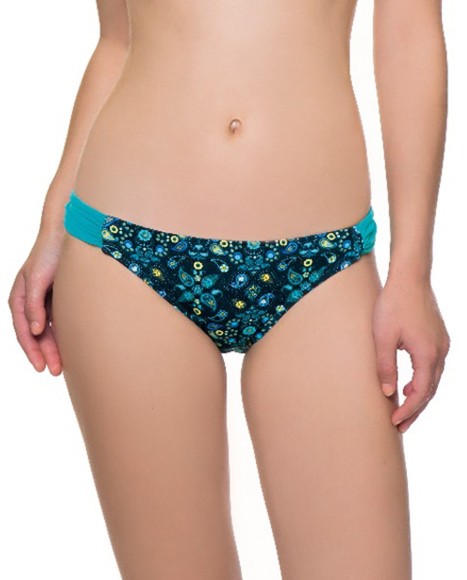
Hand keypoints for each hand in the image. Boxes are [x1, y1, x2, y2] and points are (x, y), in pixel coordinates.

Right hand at [8, 229, 63, 375]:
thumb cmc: (50, 253)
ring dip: (53, 348)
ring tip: (62, 366)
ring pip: (47, 331)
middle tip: (55, 371)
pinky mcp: (57, 298)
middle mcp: (29, 301)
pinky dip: (61, 335)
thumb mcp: (38, 278)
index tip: (41, 366)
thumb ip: (34, 304)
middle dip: (45, 353)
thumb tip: (36, 330)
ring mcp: (43, 301)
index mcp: (19, 297)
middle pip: (36, 334)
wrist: (68, 234)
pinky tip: (70, 346)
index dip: (31, 350)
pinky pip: (58, 322)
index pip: (24, 330)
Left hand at [372, 277, 449, 433]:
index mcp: (427, 355)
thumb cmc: (393, 305)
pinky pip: (433, 367)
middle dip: (415, 410)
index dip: (408, 411)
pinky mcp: (438, 337)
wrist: (410, 278)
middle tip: (400, 426)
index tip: (394, 422)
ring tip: (403, 411)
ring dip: (419, 396)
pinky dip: (422, 381)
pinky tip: (408, 385)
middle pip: (430, 390)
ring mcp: (442, 344)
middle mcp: (440, 352)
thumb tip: (388, 393)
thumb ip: (385, 366)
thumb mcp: (382, 337)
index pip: (420, 393)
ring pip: (433, 379)